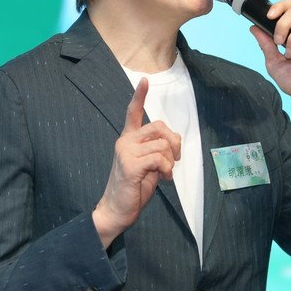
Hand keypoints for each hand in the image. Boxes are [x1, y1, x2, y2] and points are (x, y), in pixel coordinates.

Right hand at [93, 78, 181, 247]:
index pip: (132, 112)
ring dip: (171, 162)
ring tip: (164, 174)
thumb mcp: (149, 166)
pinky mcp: (130, 164)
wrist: (116, 210)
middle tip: (174, 160)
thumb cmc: (133, 188)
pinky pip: (160, 158)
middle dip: (174, 144)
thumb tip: (173, 143)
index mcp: (128, 140)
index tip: (144, 80)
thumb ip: (157, 151)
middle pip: (160, 127)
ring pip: (163, 145)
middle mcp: (125, 141)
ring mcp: (126, 152)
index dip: (139, 96)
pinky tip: (162, 178)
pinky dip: (167, 169)